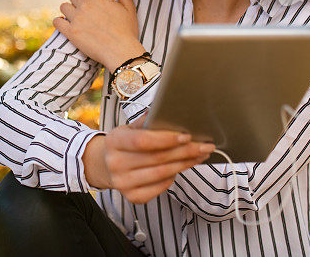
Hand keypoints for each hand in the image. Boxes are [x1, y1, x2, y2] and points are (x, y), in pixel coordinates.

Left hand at [53, 0, 143, 70]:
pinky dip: (59, 23)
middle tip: (84, 10)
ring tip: (75, 18)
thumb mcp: (129, 7)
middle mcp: (86, 5)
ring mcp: (77, 18)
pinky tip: (65, 25)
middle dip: (78, 1)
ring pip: (64, 7)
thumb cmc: (128, 31)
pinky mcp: (70, 32)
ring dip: (68, 11)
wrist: (121, 52)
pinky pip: (56, 22)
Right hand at [83, 116, 214, 203]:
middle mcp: (115, 163)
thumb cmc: (123, 143)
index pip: (142, 141)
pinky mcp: (131, 197)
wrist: (105, 165)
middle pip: (157, 158)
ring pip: (162, 174)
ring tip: (199, 156)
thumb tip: (169, 113)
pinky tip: (181, 168)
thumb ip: (147, 121)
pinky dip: (173, 178)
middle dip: (185, 151)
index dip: (166, 139)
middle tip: (204, 146)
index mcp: (114, 141)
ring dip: (184, 164)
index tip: (187, 136)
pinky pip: (159, 188)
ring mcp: (122, 183)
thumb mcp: (129, 128)